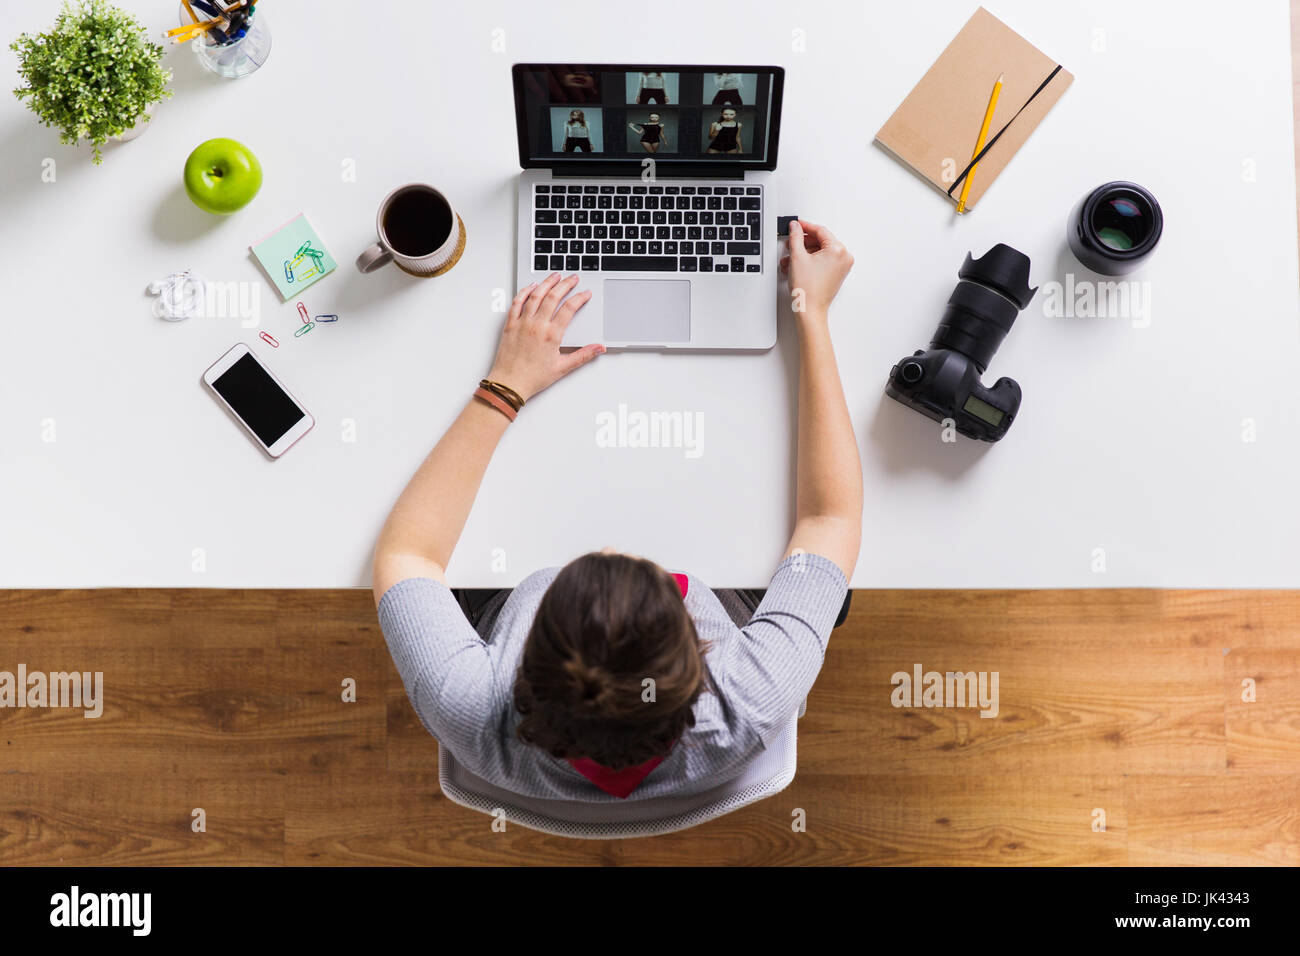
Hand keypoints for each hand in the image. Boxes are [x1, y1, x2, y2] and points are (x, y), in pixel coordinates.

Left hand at [487, 274, 604, 401]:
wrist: (509, 384)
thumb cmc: (533, 378)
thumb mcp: (563, 368)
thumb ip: (583, 355)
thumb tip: (599, 348)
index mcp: (551, 335)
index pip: (569, 308)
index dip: (579, 298)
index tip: (585, 294)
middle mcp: (537, 325)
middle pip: (553, 296)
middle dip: (566, 284)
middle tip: (573, 278)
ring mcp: (522, 323)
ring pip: (536, 295)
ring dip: (547, 282)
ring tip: (555, 276)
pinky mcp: (510, 324)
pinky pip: (517, 302)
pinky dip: (525, 291)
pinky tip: (531, 286)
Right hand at [780, 220, 853, 316]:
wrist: (809, 310)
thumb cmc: (807, 289)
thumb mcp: (797, 256)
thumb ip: (796, 237)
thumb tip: (795, 227)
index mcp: (838, 250)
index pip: (820, 231)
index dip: (805, 227)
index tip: (796, 225)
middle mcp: (844, 257)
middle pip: (821, 241)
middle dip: (803, 242)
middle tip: (791, 242)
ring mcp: (842, 266)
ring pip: (821, 251)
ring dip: (804, 252)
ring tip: (790, 258)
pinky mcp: (837, 273)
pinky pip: (824, 260)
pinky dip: (811, 260)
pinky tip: (798, 264)